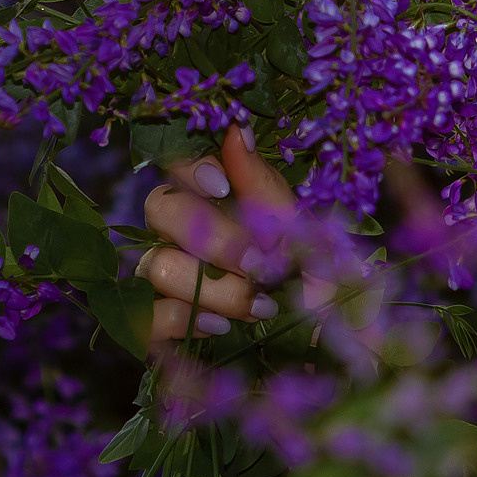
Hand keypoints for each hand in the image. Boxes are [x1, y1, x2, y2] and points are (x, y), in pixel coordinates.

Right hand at [138, 126, 302, 342]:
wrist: (330, 346)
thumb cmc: (317, 281)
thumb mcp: (303, 231)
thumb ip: (263, 188)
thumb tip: (235, 130)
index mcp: (215, 198)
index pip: (178, 160)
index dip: (190, 166)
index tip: (223, 187)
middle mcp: (181, 231)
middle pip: (160, 208)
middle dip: (213, 238)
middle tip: (260, 265)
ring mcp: (166, 277)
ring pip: (156, 265)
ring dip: (211, 289)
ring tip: (258, 307)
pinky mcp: (158, 325)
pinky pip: (146, 315)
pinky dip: (182, 320)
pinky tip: (219, 327)